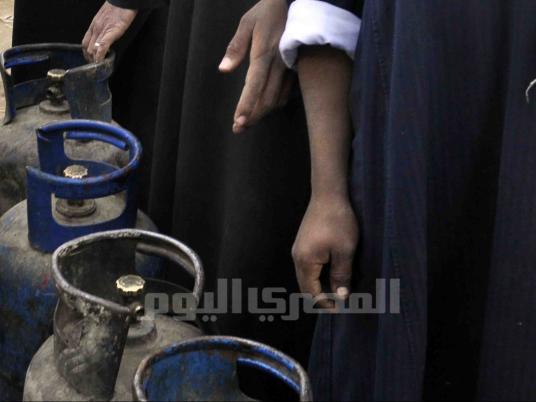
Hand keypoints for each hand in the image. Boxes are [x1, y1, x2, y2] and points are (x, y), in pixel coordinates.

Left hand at [82, 1, 136, 61]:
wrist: (123, 1)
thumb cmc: (117, 8)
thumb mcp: (106, 18)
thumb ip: (103, 28)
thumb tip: (104, 37)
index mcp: (93, 26)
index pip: (85, 43)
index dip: (86, 53)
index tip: (91, 60)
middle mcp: (95, 29)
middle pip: (87, 48)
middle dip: (90, 59)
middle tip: (95, 67)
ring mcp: (102, 31)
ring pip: (93, 49)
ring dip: (95, 59)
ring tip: (98, 66)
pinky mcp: (110, 32)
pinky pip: (102, 46)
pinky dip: (100, 55)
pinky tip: (101, 61)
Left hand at [219, 0, 292, 133]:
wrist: (299, 2)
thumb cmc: (269, 10)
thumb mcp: (247, 23)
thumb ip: (235, 47)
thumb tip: (224, 69)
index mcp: (264, 54)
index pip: (254, 86)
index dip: (246, 105)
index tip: (238, 121)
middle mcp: (279, 65)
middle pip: (266, 98)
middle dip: (252, 116)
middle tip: (239, 128)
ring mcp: (290, 68)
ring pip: (277, 98)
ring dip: (262, 113)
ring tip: (248, 122)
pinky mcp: (296, 69)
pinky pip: (286, 93)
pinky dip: (275, 104)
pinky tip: (266, 108)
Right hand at [292, 196, 358, 307]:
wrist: (328, 195)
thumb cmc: (338, 223)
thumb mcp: (344, 251)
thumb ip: (341, 275)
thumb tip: (341, 296)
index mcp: (305, 262)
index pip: (310, 292)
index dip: (323, 303)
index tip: (338, 310)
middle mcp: (297, 257)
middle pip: (305, 286)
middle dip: (319, 297)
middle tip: (338, 303)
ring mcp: (298, 249)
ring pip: (306, 276)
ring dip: (319, 285)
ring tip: (336, 290)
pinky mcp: (303, 242)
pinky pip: (307, 266)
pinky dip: (317, 275)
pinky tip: (331, 273)